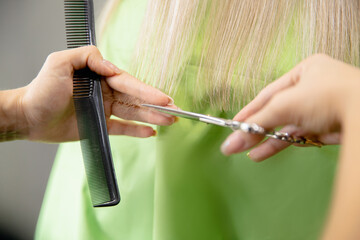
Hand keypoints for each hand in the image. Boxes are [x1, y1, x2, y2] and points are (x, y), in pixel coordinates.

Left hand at [16, 46, 174, 141]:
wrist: (28, 117)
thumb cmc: (41, 89)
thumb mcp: (60, 63)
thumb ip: (88, 57)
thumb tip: (114, 68)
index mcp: (100, 77)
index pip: (129, 83)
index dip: (147, 91)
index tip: (164, 98)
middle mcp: (105, 92)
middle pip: (136, 99)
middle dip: (156, 105)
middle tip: (175, 111)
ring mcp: (104, 110)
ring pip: (133, 114)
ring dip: (152, 118)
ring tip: (169, 122)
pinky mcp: (100, 126)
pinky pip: (122, 128)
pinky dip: (137, 131)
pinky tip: (150, 132)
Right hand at [221, 54, 359, 159]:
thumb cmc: (328, 97)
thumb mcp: (285, 105)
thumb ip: (257, 123)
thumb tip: (231, 141)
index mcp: (306, 71)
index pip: (269, 93)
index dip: (250, 110)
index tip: (234, 124)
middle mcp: (314, 88)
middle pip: (278, 110)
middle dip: (257, 128)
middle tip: (237, 142)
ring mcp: (322, 109)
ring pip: (288, 126)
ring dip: (267, 139)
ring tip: (247, 152)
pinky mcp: (328, 128)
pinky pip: (299, 136)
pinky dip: (281, 144)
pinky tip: (262, 153)